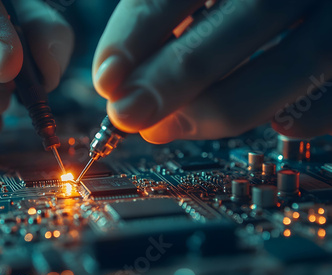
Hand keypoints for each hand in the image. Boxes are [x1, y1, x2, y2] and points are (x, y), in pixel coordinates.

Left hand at [93, 0, 331, 142]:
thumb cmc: (236, 1)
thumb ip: (168, 20)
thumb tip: (125, 81)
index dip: (138, 32)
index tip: (108, 77)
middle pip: (242, 21)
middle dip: (175, 77)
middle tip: (130, 113)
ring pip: (293, 63)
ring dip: (219, 108)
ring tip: (167, 128)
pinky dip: (299, 116)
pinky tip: (268, 123)